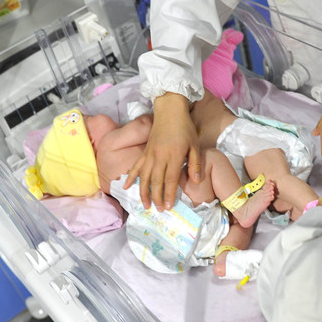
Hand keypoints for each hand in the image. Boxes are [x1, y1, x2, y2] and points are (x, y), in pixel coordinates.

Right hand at [124, 93, 200, 209]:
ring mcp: (150, 154)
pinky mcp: (144, 151)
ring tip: (144, 205)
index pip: (170, 180)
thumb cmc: (185, 128)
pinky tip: (125, 186)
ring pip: (144, 177)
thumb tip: (196, 181)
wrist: (170, 110)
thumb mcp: (195, 145)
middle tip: (158, 210)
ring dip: (143, 192)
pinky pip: (136, 166)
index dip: (168, 195)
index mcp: (174, 156)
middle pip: (156, 182)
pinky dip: (130, 177)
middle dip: (156, 197)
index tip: (168, 207)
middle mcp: (160, 157)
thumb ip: (195, 164)